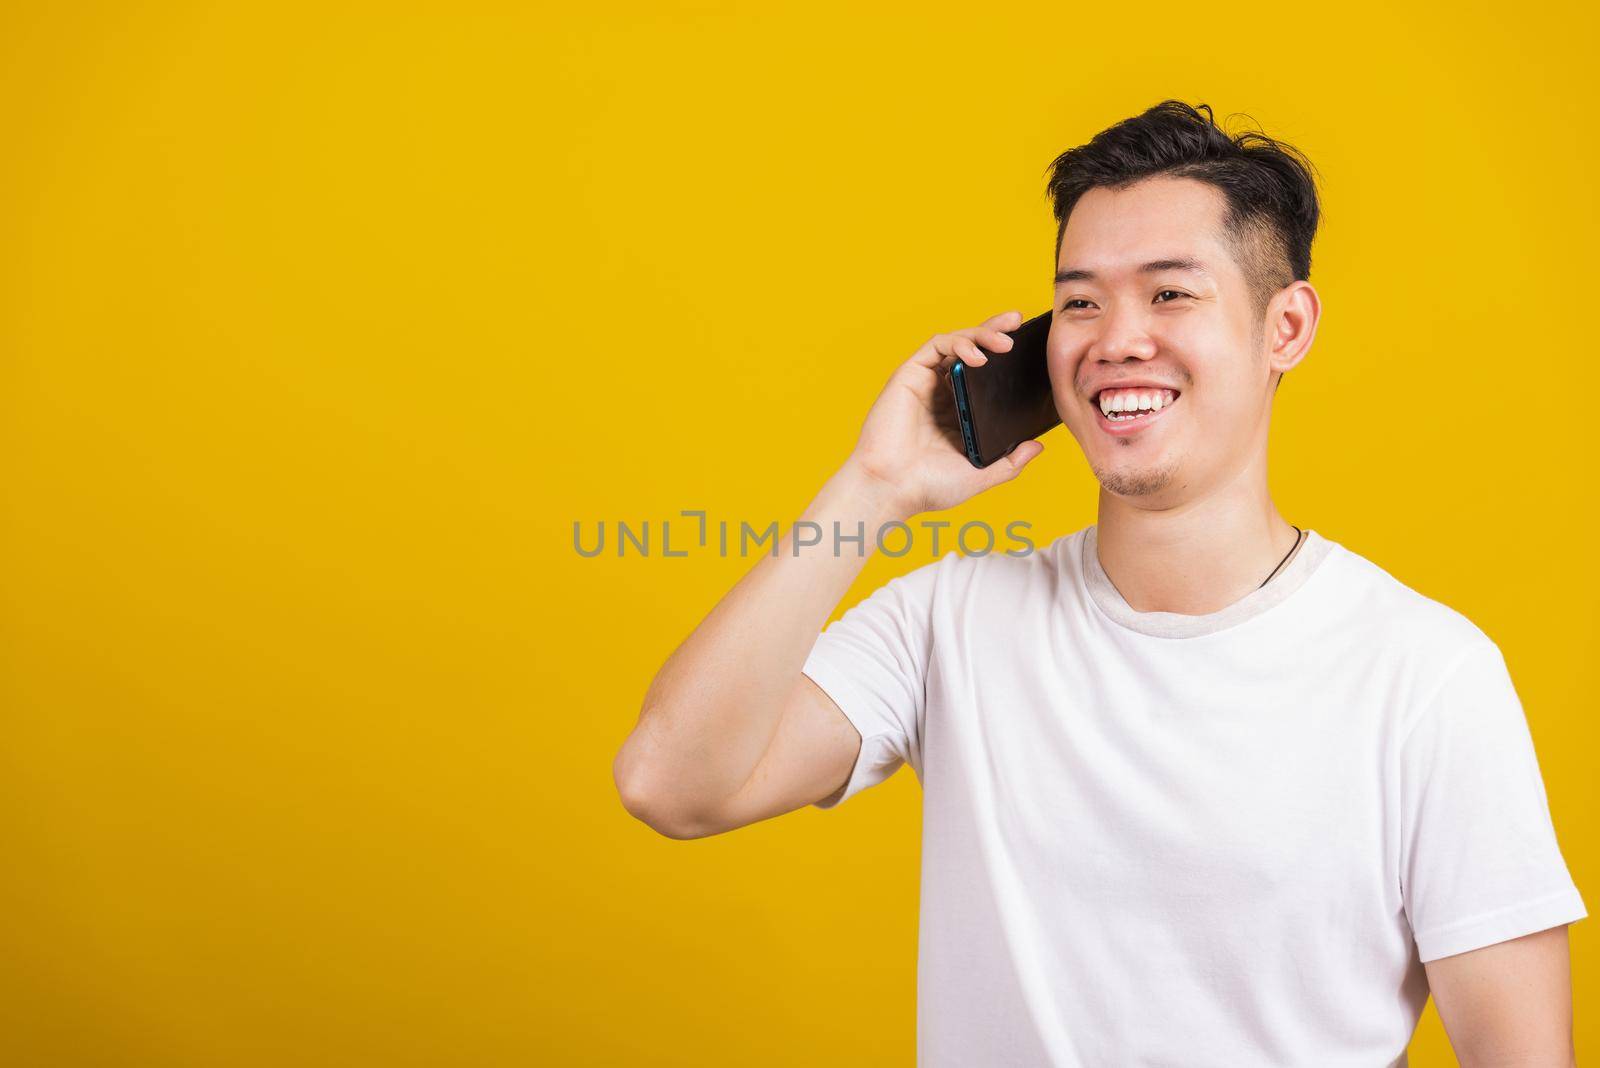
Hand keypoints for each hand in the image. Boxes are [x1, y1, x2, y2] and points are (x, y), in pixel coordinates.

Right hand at [843, 309, 1045, 519]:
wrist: (894, 488)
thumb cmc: (929, 486)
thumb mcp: (980, 474)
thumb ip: (1010, 462)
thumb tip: (1037, 445)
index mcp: (958, 412)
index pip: (984, 375)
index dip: (1005, 358)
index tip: (1031, 349)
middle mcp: (941, 393)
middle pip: (972, 351)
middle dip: (995, 331)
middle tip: (1019, 322)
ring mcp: (925, 383)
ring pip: (956, 343)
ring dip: (982, 334)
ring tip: (1006, 341)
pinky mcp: (909, 375)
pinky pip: (936, 346)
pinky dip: (959, 342)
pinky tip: (978, 355)